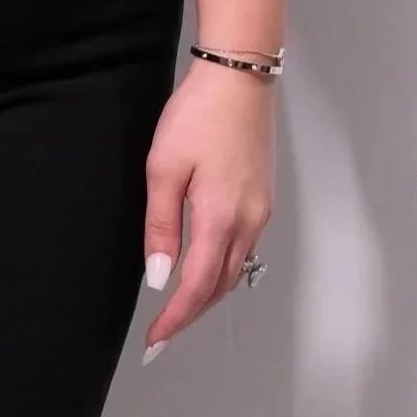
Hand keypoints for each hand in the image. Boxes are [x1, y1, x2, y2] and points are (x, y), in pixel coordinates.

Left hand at [138, 58, 276, 360]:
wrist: (240, 75)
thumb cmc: (197, 115)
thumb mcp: (164, 167)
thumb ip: (162, 226)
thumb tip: (160, 278)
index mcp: (220, 218)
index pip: (197, 287)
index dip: (174, 319)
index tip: (153, 342)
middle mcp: (248, 223)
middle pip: (219, 287)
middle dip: (190, 315)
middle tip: (161, 335)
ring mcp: (260, 211)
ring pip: (234, 271)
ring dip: (207, 295)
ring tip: (178, 309)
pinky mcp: (263, 198)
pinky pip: (242, 250)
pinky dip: (221, 270)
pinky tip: (203, 267)